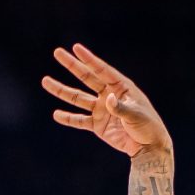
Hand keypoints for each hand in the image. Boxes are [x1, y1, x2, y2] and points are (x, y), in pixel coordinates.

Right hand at [42, 44, 172, 158]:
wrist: (148, 147)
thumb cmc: (148, 126)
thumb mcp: (136, 115)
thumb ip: (120, 107)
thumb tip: (107, 99)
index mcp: (121, 87)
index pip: (102, 70)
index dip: (88, 59)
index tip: (76, 48)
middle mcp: (108, 95)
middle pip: (86, 78)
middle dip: (71, 66)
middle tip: (57, 52)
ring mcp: (101, 110)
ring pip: (77, 98)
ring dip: (62, 90)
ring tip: (46, 81)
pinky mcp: (97, 125)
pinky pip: (79, 120)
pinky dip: (68, 118)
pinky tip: (56, 114)